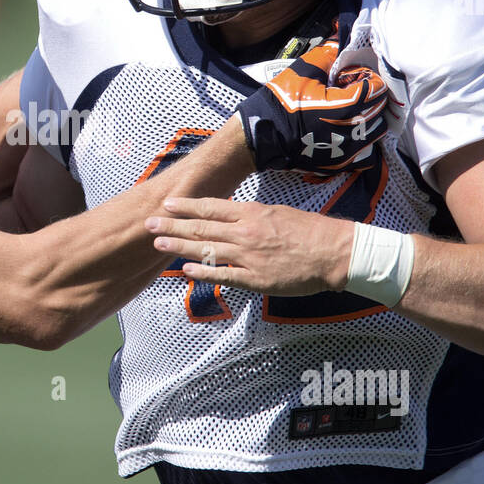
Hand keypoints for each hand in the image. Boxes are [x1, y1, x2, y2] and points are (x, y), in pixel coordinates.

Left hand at [145, 197, 353, 295]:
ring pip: (207, 250)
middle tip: (149, 224)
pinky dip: (203, 273)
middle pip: (201, 228)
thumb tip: (232, 216)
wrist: (335, 252)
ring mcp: (249, 256)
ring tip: (158, 245)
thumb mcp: (278, 214)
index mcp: (252, 213)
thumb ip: (253, 216)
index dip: (186, 206)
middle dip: (172, 226)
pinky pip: (224, 276)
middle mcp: (246, 232)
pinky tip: (186, 271)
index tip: (167, 204)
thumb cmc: (311, 231)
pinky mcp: (257, 279)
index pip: (211, 208)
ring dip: (180, 247)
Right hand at [236, 40, 386, 173]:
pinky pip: (367, 156)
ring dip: (368, 120)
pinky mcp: (341, 164)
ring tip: (348, 114)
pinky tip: (347, 135)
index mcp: (347, 106)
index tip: (349, 78)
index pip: (377, 87)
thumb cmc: (282, 102)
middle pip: (380, 108)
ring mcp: (348, 150)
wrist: (263, 135)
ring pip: (377, 131)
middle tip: (346, 93)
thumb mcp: (304, 70)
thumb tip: (342, 37)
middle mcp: (353, 131)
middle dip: (368, 97)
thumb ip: (329, 53)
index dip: (365, 78)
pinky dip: (363, 145)